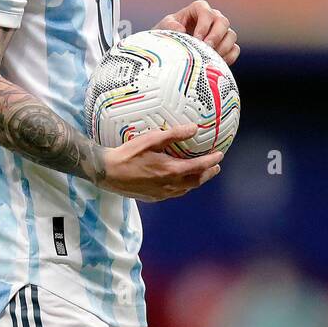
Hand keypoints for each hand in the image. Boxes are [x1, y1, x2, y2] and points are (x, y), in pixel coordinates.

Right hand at [100, 124, 222, 201]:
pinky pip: (175, 193)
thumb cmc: (128, 154)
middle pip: (196, 181)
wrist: (107, 173)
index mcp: (171, 171)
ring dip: (197, 181)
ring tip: (202, 173)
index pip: (199, 167)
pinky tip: (181, 182)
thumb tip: (194, 129)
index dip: (211, 161)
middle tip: (215, 166)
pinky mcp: (153, 197)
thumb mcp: (151, 139)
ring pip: (186, 189)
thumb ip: (173, 135)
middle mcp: (170, 185)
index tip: (220, 155)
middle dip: (208, 174)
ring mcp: (161, 193)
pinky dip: (184, 187)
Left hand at [154, 0, 238, 65]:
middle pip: (223, 22)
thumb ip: (170, 26)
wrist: (172, 48)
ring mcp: (222, 32)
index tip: (197, 39)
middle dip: (216, 36)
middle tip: (206, 48)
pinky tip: (216, 63)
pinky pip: (235, 49)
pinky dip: (228, 57)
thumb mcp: (164, 27)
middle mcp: (213, 18)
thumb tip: (181, 30)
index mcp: (198, 9)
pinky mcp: (227, 46)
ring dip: (223, 47)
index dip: (204, 25)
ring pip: (231, 35)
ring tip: (210, 58)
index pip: (206, 12)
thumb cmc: (168, 34)